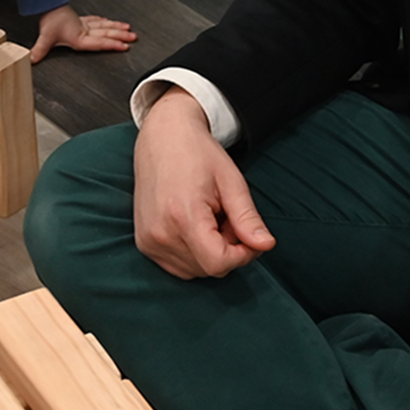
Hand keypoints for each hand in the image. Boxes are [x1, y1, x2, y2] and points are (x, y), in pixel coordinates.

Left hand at [28, 4, 137, 62]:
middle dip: (121, 36)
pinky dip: (104, 21)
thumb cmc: (50, 18)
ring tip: (128, 29)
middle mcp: (84, 30)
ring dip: (116, 27)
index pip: (99, 42)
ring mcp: (83, 23)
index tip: (124, 46)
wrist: (48, 2)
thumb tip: (33, 59)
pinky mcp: (79, 18)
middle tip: (134, 38)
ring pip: (104, 25)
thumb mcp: (45, 36)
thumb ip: (40, 49)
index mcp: (79, 37)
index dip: (112, 45)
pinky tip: (108, 21)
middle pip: (106, 33)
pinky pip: (96, 20)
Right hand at [132, 89, 274, 277]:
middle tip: (227, 218)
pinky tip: (195, 227)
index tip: (249, 236)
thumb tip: (265, 246)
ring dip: (210, 253)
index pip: (219, 263)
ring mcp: (148, 241)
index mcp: (182, 217)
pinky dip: (193, 254)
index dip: (242, 255)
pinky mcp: (144, 243)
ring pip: (194, 271)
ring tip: (210, 220)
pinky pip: (177, 267)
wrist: (162, 137)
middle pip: (208, 269)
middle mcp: (160, 233)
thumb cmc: (198, 154)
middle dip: (227, 251)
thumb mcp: (231, 182)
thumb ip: (248, 218)